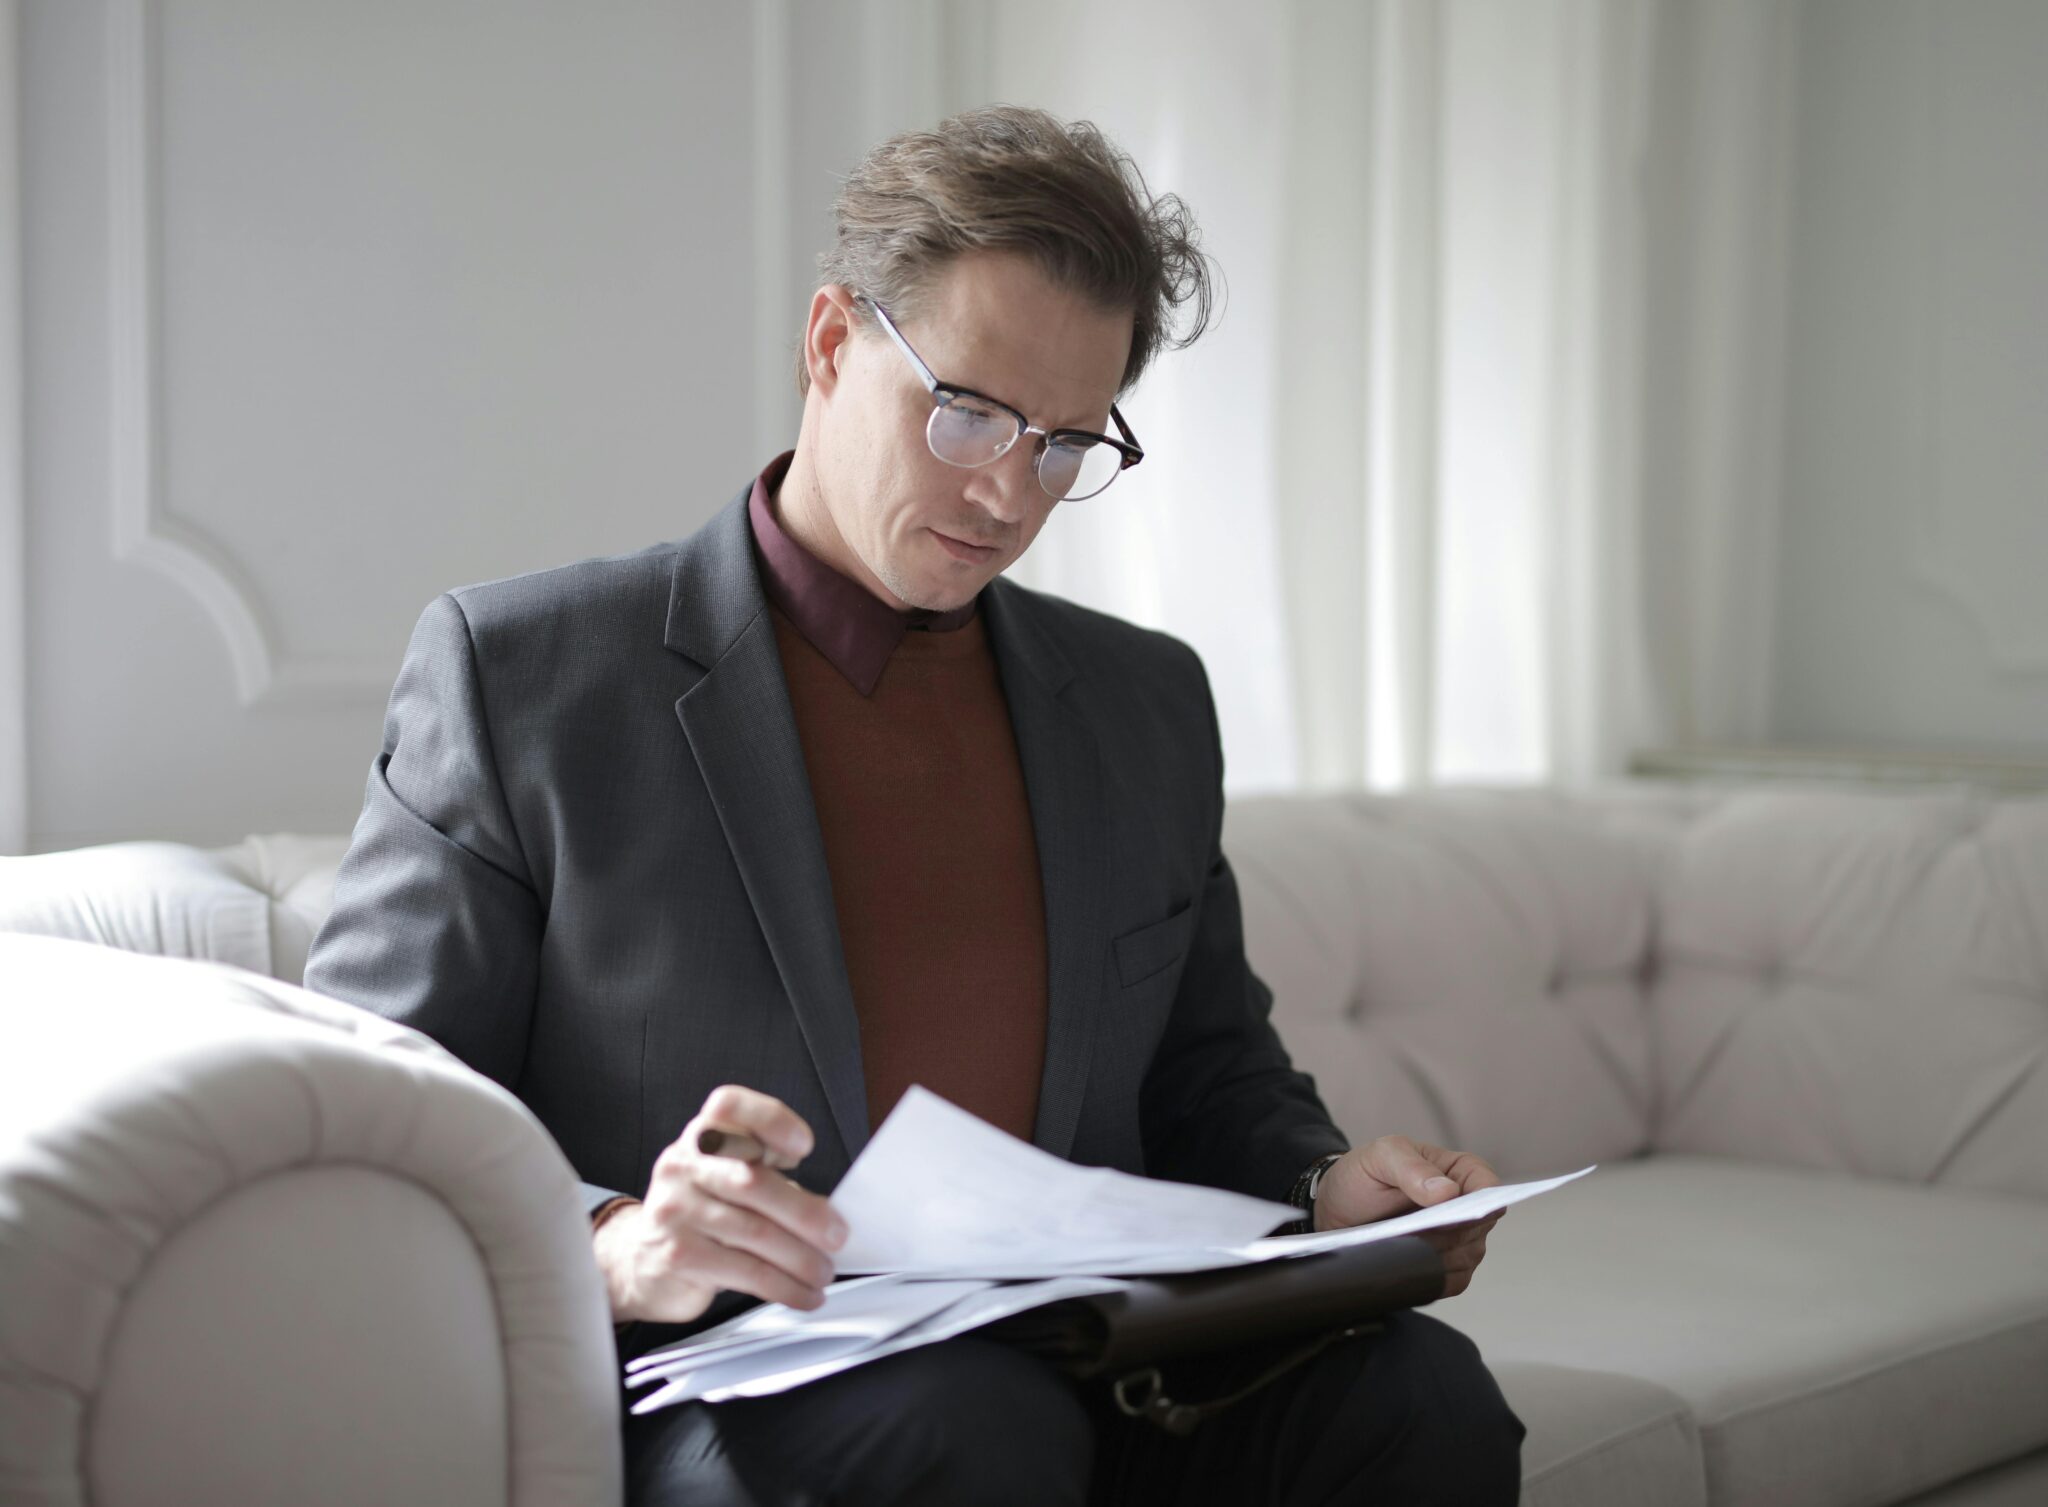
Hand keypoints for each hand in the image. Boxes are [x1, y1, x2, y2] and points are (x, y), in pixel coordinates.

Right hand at [593, 1084, 850, 1324]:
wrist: (639, 1258)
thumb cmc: (701, 1212)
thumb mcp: (726, 1177)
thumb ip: (767, 1177)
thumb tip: (827, 1212)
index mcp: (703, 1136)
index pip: (728, 1105)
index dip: (769, 1119)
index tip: (803, 1146)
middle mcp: (683, 1166)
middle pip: (752, 1180)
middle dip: (805, 1213)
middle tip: (837, 1235)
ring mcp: (675, 1210)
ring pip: (755, 1232)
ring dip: (801, 1258)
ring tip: (823, 1271)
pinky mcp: (679, 1255)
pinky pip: (746, 1271)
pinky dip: (784, 1286)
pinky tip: (804, 1293)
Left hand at [1312, 1136, 1504, 1299]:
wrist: (1338, 1210)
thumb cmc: (1365, 1176)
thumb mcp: (1381, 1157)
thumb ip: (1412, 1168)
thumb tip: (1448, 1192)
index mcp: (1460, 1171)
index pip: (1488, 1186)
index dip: (1479, 1201)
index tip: (1452, 1213)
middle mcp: (1467, 1207)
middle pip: (1478, 1227)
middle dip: (1446, 1232)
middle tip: (1411, 1232)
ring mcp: (1461, 1241)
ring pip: (1467, 1257)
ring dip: (1435, 1255)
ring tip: (1401, 1245)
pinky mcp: (1447, 1269)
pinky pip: (1453, 1281)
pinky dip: (1431, 1276)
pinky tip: (1405, 1265)